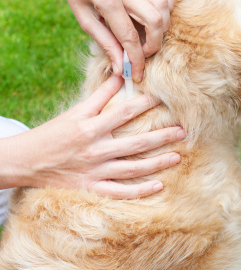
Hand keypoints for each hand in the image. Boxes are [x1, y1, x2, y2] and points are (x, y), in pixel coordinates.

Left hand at [0, 0, 175, 81]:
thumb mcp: (84, 19)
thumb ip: (105, 42)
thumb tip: (119, 67)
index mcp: (106, 0)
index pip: (129, 37)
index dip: (136, 60)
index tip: (136, 74)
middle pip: (155, 21)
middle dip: (154, 44)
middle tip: (143, 52)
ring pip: (165, 5)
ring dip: (163, 26)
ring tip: (150, 35)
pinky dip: (168, 6)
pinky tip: (156, 15)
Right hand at [0, 76, 184, 197]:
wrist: (28, 161)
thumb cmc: (54, 133)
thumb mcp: (75, 111)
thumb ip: (100, 96)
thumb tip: (120, 76)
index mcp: (92, 127)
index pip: (126, 112)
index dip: (148, 104)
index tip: (166, 99)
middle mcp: (96, 150)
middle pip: (137, 143)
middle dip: (163, 137)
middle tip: (183, 131)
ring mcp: (95, 172)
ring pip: (133, 169)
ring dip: (158, 163)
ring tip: (178, 157)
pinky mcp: (92, 188)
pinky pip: (120, 192)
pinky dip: (140, 191)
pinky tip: (159, 185)